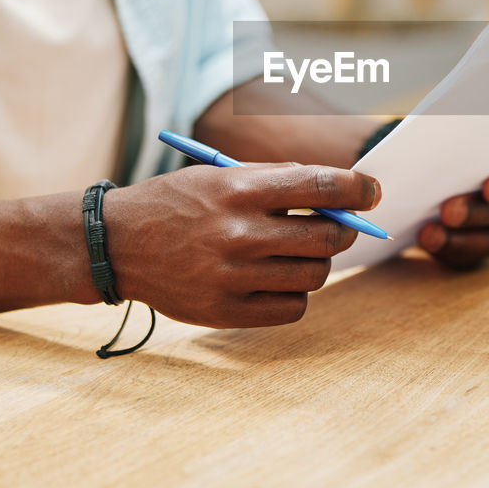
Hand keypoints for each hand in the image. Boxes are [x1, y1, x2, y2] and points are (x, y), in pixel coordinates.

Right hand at [106, 163, 379, 327]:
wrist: (117, 244)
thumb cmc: (179, 203)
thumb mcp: (220, 175)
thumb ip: (278, 181)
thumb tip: (340, 192)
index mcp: (239, 189)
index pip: (321, 185)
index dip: (359, 188)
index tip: (371, 190)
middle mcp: (237, 233)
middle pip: (327, 235)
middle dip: (345, 228)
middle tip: (340, 225)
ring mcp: (231, 277)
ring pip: (315, 274)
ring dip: (318, 261)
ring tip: (300, 252)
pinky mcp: (225, 312)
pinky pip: (293, 309)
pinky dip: (297, 294)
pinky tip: (280, 279)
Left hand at [417, 155, 488, 267]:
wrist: (432, 178)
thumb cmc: (450, 153)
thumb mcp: (455, 145)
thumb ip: (451, 148)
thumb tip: (425, 149)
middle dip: (476, 213)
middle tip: (449, 211)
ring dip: (459, 238)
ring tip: (430, 234)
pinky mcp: (478, 247)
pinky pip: (470, 257)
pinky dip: (447, 250)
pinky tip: (427, 241)